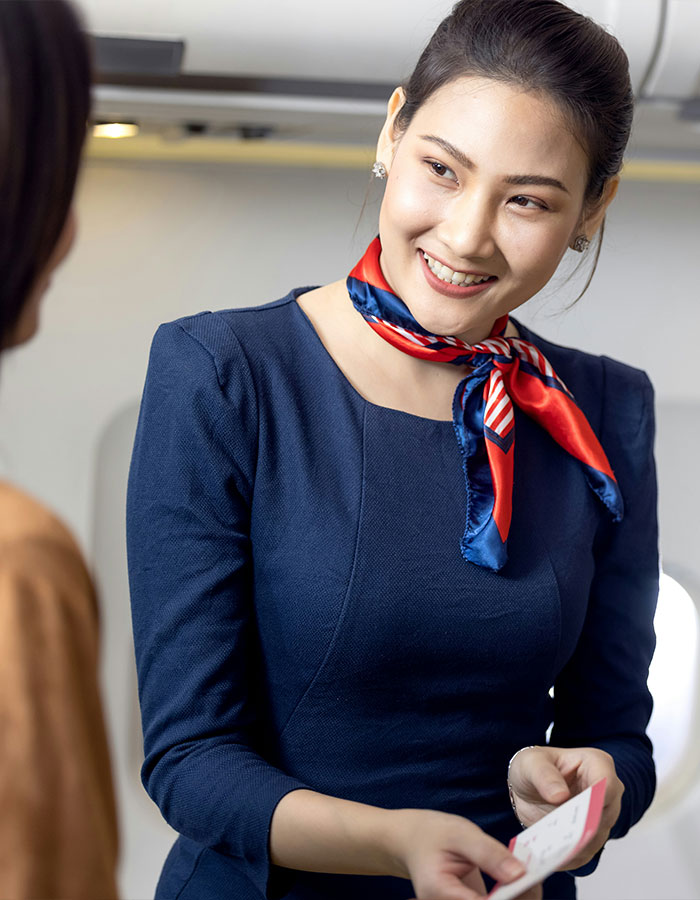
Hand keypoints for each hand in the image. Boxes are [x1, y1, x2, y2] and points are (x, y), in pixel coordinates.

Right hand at [386, 807, 531, 899]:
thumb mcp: (459, 833)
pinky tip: (520, 880)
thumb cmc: (432, 834)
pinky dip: (513, 896)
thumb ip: (489, 853)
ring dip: (520, 898)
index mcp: (440, 895)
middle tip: (535, 875)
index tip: (531, 877)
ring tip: (530, 875)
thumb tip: (521, 873)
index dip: (513, 897)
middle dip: (521, 898)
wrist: (413, 843)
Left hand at [507, 745, 623, 868]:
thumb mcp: (530, 763)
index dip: (597, 799)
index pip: (606, 783)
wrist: (529, 788)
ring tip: (551, 849)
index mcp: (596, 764)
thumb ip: (543, 775)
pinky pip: (584, 854)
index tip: (582, 813)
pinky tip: (550, 856)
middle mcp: (606, 792)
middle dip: (584, 827)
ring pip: (596, 838)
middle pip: (604, 815)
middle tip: (562, 836)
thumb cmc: (534, 767)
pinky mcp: (590, 840)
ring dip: (574, 845)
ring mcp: (601, 818)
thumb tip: (560, 795)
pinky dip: (568, 857)